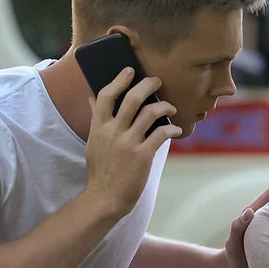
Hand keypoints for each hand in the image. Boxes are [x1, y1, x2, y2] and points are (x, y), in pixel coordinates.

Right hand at [84, 68, 182, 218]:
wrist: (106, 197)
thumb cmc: (101, 169)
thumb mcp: (93, 142)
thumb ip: (96, 119)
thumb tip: (92, 98)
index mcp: (99, 127)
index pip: (105, 96)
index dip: (118, 80)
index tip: (129, 70)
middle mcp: (113, 132)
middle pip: (132, 99)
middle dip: (147, 85)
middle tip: (157, 81)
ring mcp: (128, 143)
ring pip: (150, 113)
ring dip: (164, 106)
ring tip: (171, 106)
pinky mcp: (143, 155)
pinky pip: (161, 133)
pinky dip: (172, 128)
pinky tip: (176, 129)